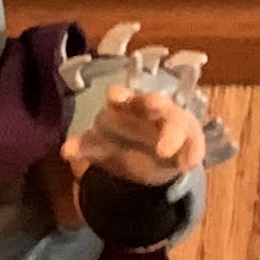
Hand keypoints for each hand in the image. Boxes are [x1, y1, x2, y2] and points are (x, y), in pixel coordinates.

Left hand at [62, 85, 203, 185]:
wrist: (149, 160)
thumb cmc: (123, 143)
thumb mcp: (103, 147)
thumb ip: (87, 147)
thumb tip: (65, 150)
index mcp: (128, 106)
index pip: (123, 97)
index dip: (120, 95)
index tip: (113, 95)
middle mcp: (153, 109)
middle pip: (154, 102)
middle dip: (153, 101)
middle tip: (154, 103)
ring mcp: (174, 123)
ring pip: (176, 122)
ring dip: (173, 133)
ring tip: (167, 150)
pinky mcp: (189, 139)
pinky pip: (193, 145)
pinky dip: (192, 153)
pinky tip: (188, 164)